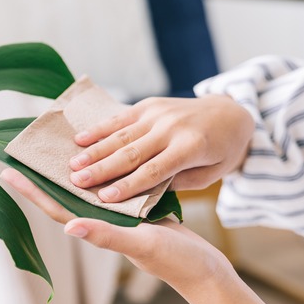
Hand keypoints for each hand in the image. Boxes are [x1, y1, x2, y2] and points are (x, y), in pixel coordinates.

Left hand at [1, 167, 303, 303]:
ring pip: (84, 190)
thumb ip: (107, 236)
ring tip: (51, 149)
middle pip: (63, 196)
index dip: (31, 191)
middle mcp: (100, 222)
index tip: (7, 171)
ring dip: (67, 172)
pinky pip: (109, 187)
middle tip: (21, 152)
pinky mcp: (134, 210)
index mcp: (96, 229)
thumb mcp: (141, 245)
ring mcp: (116, 216)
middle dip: (41, 177)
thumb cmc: (174, 262)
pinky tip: (98, 157)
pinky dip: (98, 171)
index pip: (55, 208)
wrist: (204, 269)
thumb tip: (70, 226)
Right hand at [68, 95, 253, 201]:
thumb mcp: (210, 174)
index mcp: (191, 148)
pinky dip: (99, 129)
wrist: (231, 112)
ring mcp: (159, 113)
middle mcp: (171, 128)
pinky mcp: (149, 105)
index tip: (104, 199)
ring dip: (94, 151)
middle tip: (76, 182)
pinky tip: (79, 139)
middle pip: (131, 153)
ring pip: (121, 135)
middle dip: (102, 169)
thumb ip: (177, 181)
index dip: (128, 185)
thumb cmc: (221, 151)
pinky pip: (121, 118)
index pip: (154, 171)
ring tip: (72, 164)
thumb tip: (143, 192)